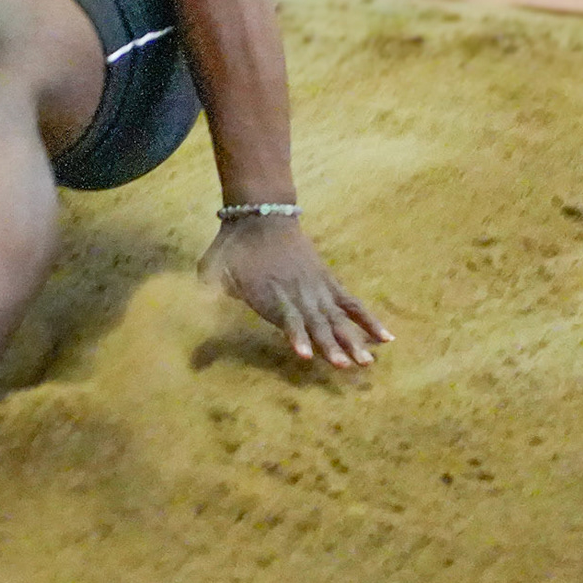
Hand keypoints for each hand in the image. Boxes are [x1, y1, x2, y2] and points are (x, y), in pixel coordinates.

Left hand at [197, 216, 392, 367]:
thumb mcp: (212, 268)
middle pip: (316, 321)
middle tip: (344, 367)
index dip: (295, 335)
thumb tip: (195, 303)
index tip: (303, 354)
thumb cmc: (233, 248)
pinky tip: (386, 338)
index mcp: (268, 292)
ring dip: (352, 339)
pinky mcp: (328, 282)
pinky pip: (352, 302)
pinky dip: (368, 319)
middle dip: (330, 345)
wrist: (260, 215)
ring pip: (337, 316)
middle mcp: (296, 291)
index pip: (285, 317)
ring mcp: (315, 287)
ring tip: (367, 362)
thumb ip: (207, 288)